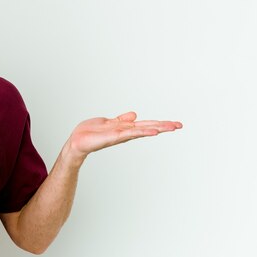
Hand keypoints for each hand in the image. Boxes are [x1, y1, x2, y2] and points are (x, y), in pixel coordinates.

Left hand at [66, 111, 182, 161]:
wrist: (77, 142)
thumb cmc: (90, 133)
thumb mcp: (107, 122)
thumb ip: (121, 119)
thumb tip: (135, 114)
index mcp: (125, 128)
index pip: (145, 125)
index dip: (159, 124)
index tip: (174, 124)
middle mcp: (125, 132)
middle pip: (148, 128)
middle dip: (164, 126)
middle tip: (179, 125)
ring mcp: (121, 135)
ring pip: (143, 130)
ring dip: (157, 128)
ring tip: (171, 127)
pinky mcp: (114, 136)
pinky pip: (131, 133)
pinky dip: (142, 132)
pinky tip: (153, 132)